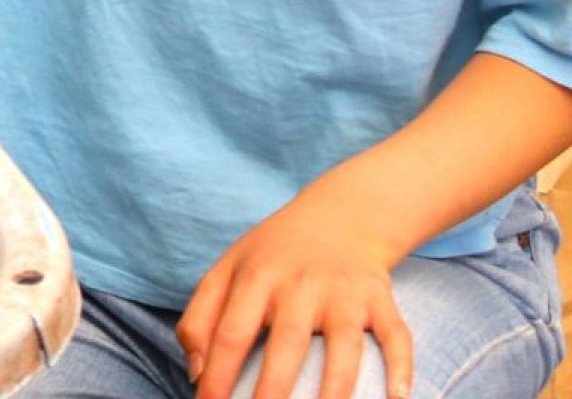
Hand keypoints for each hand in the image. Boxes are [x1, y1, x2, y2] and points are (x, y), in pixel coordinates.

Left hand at [177, 190, 413, 398]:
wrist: (338, 216)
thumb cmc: (273, 256)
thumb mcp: (228, 269)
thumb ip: (201, 317)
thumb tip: (195, 372)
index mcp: (255, 276)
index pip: (231, 331)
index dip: (218, 376)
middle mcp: (299, 283)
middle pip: (287, 342)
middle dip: (273, 391)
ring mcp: (343, 291)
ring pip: (343, 345)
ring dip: (335, 390)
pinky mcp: (379, 297)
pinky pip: (395, 334)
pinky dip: (400, 367)